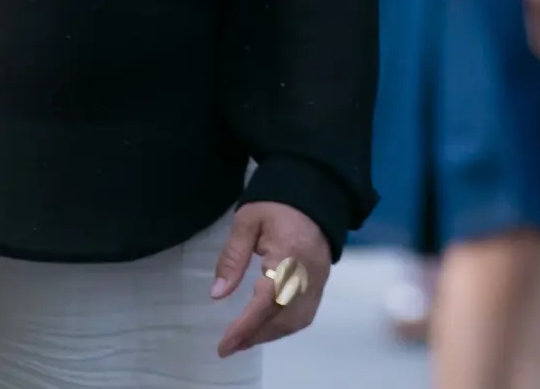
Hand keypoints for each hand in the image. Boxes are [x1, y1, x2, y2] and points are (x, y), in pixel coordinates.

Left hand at [209, 201, 332, 356]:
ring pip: (296, 320)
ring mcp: (319, 279)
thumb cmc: (276, 205)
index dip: (246, 326)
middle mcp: (308, 273)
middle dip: (255, 335)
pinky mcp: (321, 281)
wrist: (314, 193)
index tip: (225, 344)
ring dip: (269, 334)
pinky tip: (265, 327)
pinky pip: (305, 314)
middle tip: (228, 346)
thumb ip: (232, 258)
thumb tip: (218, 294)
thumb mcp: (247, 222)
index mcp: (289, 255)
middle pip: (283, 316)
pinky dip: (284, 327)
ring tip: (243, 340)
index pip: (267, 300)